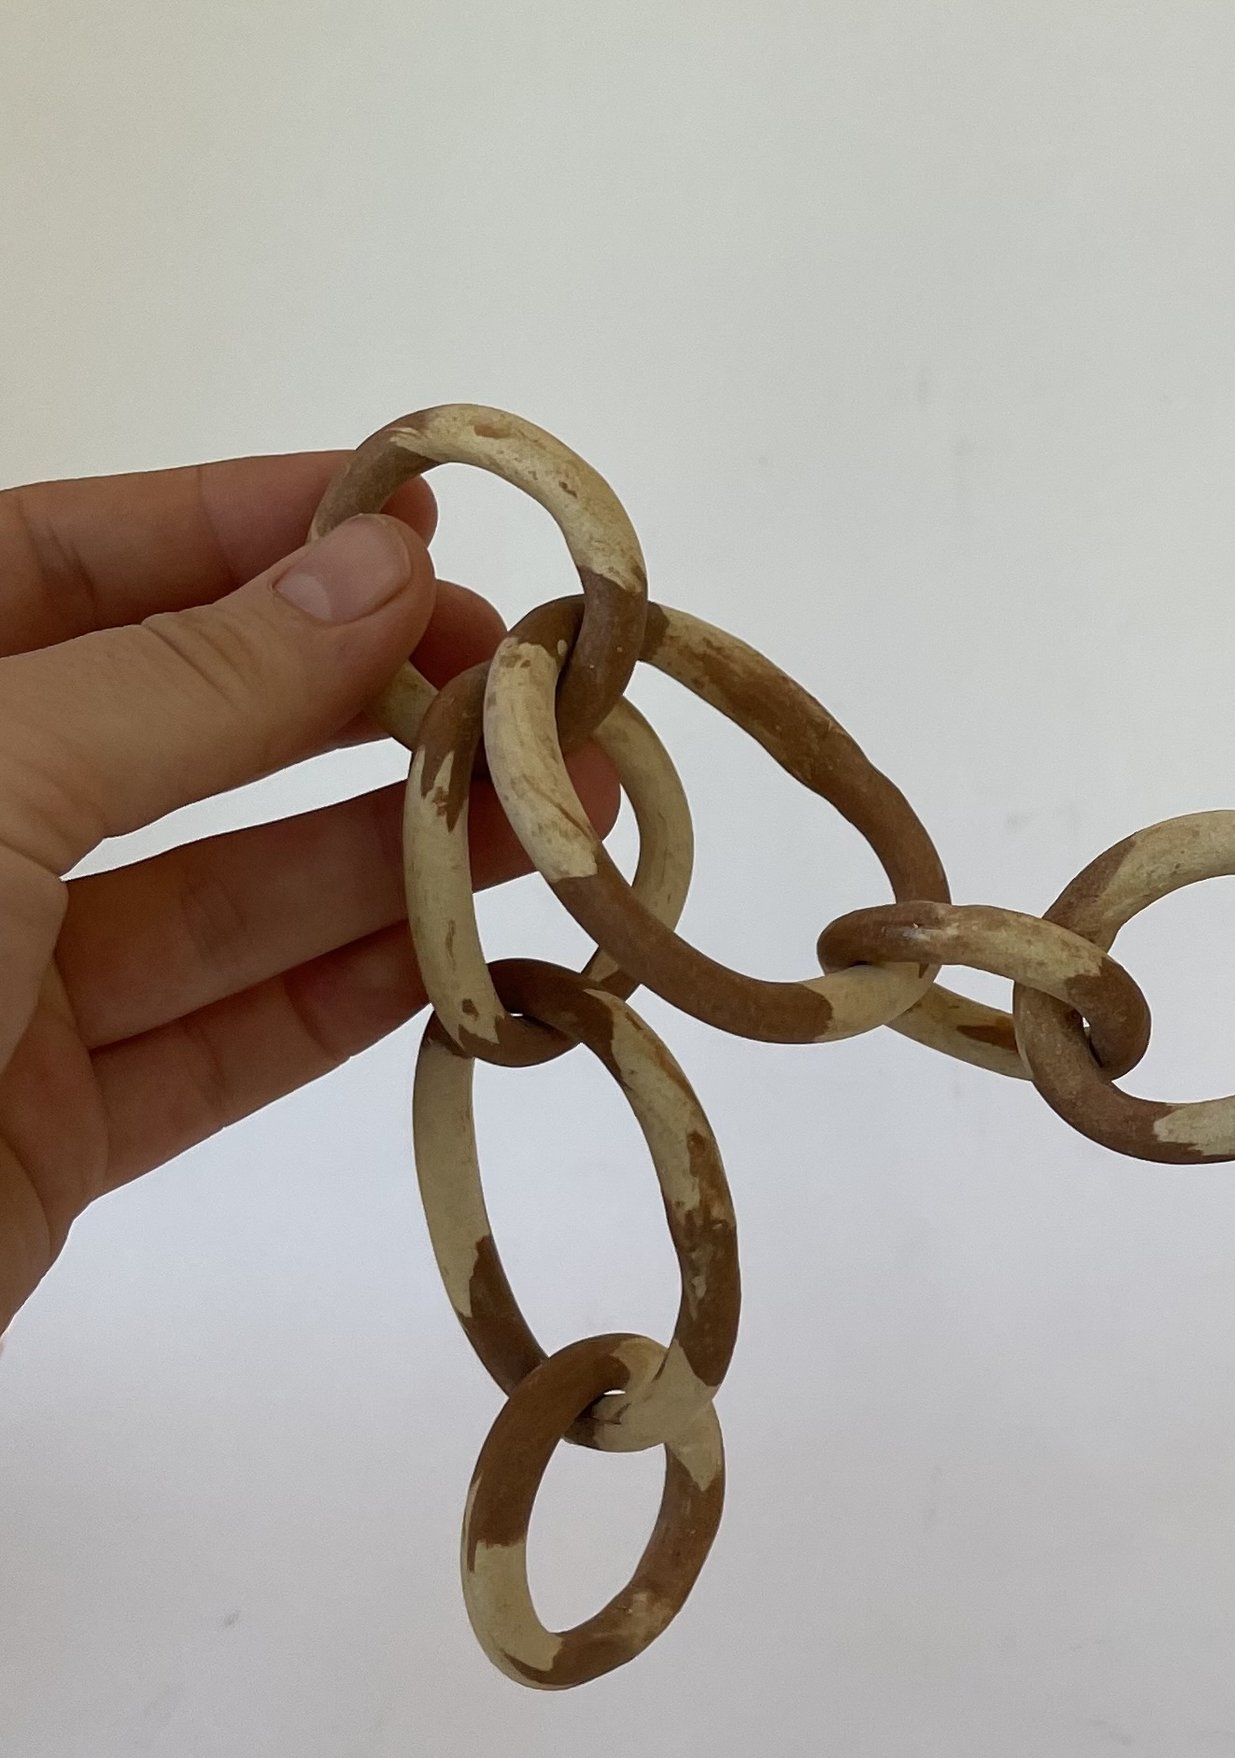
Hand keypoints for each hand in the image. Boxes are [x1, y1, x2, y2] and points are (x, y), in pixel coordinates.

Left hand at [0, 455, 612, 1325]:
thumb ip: (188, 684)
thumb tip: (376, 569)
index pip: (56, 563)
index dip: (236, 525)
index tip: (412, 518)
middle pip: (170, 731)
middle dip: (352, 702)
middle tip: (526, 690)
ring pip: (221, 898)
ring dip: (391, 858)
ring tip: (557, 819)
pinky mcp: (40, 1138)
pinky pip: (222, 1049)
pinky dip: (353, 1006)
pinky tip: (476, 956)